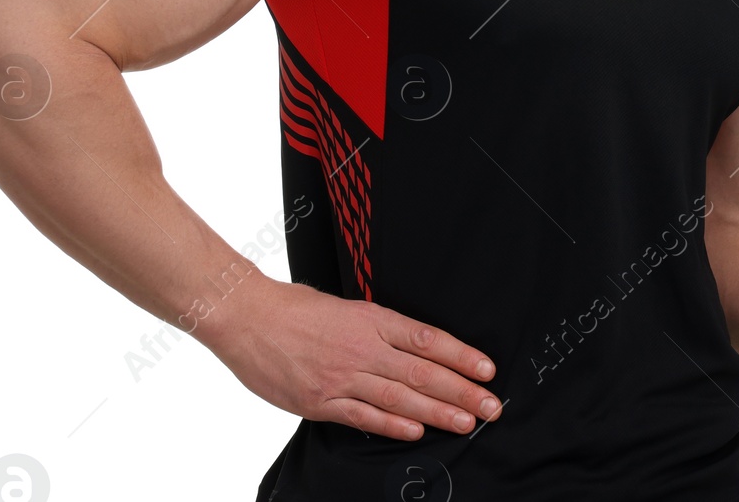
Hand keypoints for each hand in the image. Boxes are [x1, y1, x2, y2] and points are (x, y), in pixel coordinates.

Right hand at [200, 276, 503, 439]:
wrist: (247, 317)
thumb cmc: (295, 308)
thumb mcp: (346, 307)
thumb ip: (378, 328)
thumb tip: (413, 345)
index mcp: (372, 319)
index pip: (429, 339)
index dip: (462, 355)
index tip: (488, 369)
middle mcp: (363, 348)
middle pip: (423, 373)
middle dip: (462, 391)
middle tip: (492, 406)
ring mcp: (341, 376)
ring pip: (400, 398)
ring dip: (438, 412)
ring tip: (467, 422)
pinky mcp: (319, 401)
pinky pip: (362, 416)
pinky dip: (391, 425)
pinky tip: (416, 431)